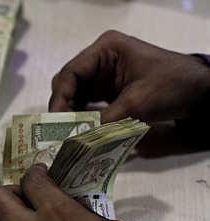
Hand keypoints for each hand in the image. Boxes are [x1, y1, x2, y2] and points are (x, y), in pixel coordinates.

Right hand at [49, 30, 209, 122]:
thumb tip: (76, 139)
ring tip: (66, 135)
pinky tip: (79, 132)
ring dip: (70, 114)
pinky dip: (82, 117)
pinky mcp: (108, 90)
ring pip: (74, 95)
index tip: (56, 122)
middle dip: (63, 107)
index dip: (60, 98)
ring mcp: (103, 74)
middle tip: (59, 132)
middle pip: (68, 83)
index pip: (71, 73)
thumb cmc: (172, 86)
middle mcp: (100, 59)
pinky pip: (86, 103)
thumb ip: (104, 120)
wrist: (200, 92)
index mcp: (106, 49)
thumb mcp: (137, 103)